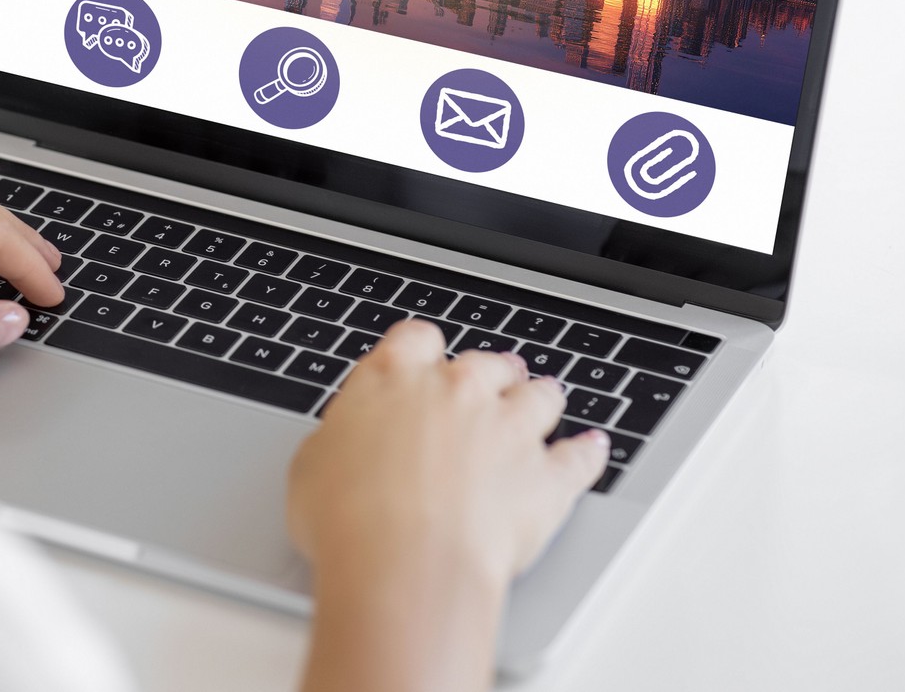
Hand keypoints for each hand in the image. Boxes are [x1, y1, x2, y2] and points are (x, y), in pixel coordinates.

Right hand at [286, 320, 607, 691]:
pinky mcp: (547, 478)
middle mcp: (457, 391)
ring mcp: (509, 430)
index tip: (426, 360)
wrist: (404, 566)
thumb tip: (341, 445)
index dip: (424, 350)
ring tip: (543, 401)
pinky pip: (580, 456)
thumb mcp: (311, 468)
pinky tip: (592, 447)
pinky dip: (587, 452)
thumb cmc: (349, 522)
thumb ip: (339, 440)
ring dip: (540, 398)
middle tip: (491, 381)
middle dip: (491, 372)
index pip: (416, 339)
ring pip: (540, 395)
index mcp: (394, 378)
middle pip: (487, 362)